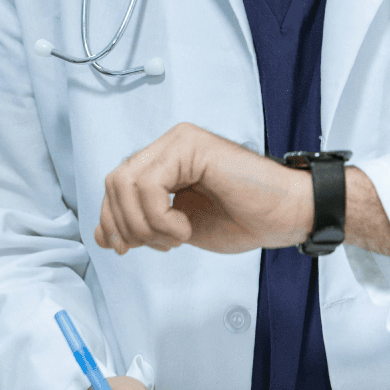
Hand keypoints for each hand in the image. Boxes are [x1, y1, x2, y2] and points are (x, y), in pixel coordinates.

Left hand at [94, 123, 313, 254]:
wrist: (287, 215)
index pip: (115, 187)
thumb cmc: (246, 218)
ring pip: (125, 183)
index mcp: (164, 162)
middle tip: (159, 245)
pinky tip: (184, 228)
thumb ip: (141, 225)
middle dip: (127, 225)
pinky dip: (160, 217)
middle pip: (113, 184)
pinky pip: (149, 185)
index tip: (127, 248)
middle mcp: (168, 145)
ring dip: (145, 224)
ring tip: (176, 237)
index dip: (113, 221)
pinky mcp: (191, 146)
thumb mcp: (177, 229)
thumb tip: (102, 234)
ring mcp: (179, 141)